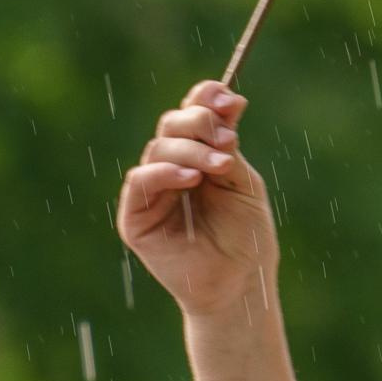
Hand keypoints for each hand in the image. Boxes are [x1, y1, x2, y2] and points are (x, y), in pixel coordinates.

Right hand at [116, 79, 279, 317]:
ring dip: (191, 150)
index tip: (228, 98)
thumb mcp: (243, 181)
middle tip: (229, 139)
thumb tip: (230, 96)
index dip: (204, 98)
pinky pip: (140, 182)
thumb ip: (228, 144)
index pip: (191, 114)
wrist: (241, 283)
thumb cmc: (246, 235)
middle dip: (200, 123)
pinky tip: (190, 178)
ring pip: (159, 149)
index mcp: (197, 155)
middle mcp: (171, 168)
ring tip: (220, 166)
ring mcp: (152, 192)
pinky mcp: (135, 217)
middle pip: (172, 125)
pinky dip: (164, 172)